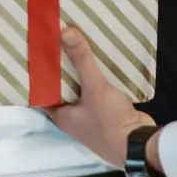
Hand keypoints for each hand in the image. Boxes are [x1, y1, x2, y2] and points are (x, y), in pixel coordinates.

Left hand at [43, 25, 154, 168]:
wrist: (139, 145)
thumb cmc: (109, 122)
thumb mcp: (94, 88)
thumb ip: (81, 60)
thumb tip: (64, 31)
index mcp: (61, 116)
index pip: (41, 92)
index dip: (38, 74)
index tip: (37, 52)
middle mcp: (73, 118)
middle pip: (62, 88)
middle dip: (61, 68)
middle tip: (58, 43)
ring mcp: (90, 117)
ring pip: (81, 90)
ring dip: (80, 73)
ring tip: (78, 47)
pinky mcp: (107, 114)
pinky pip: (97, 93)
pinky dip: (97, 80)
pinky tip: (100, 64)